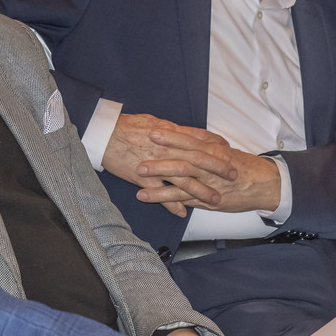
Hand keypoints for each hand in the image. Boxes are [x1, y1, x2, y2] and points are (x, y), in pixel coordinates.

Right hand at [103, 114, 237, 217]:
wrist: (103, 133)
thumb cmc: (126, 126)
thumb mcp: (153, 122)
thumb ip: (172, 130)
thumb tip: (186, 134)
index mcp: (170, 134)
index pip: (200, 139)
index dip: (216, 146)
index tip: (229, 151)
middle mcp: (167, 149)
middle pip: (198, 159)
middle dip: (218, 167)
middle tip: (232, 175)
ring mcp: (155, 165)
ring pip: (183, 179)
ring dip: (201, 190)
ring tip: (215, 198)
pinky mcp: (142, 178)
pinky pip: (160, 194)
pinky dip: (171, 204)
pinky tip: (182, 212)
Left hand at [135, 134, 282, 213]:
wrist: (266, 185)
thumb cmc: (243, 167)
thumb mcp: (224, 151)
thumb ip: (205, 144)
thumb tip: (184, 134)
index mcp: (215, 150)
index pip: (191, 139)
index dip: (172, 134)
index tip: (154, 129)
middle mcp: (212, 165)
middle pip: (184, 156)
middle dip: (162, 153)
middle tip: (141, 149)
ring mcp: (209, 183)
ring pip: (182, 178)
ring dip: (159, 176)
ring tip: (139, 173)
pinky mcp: (207, 199)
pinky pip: (182, 198)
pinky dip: (164, 197)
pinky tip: (147, 195)